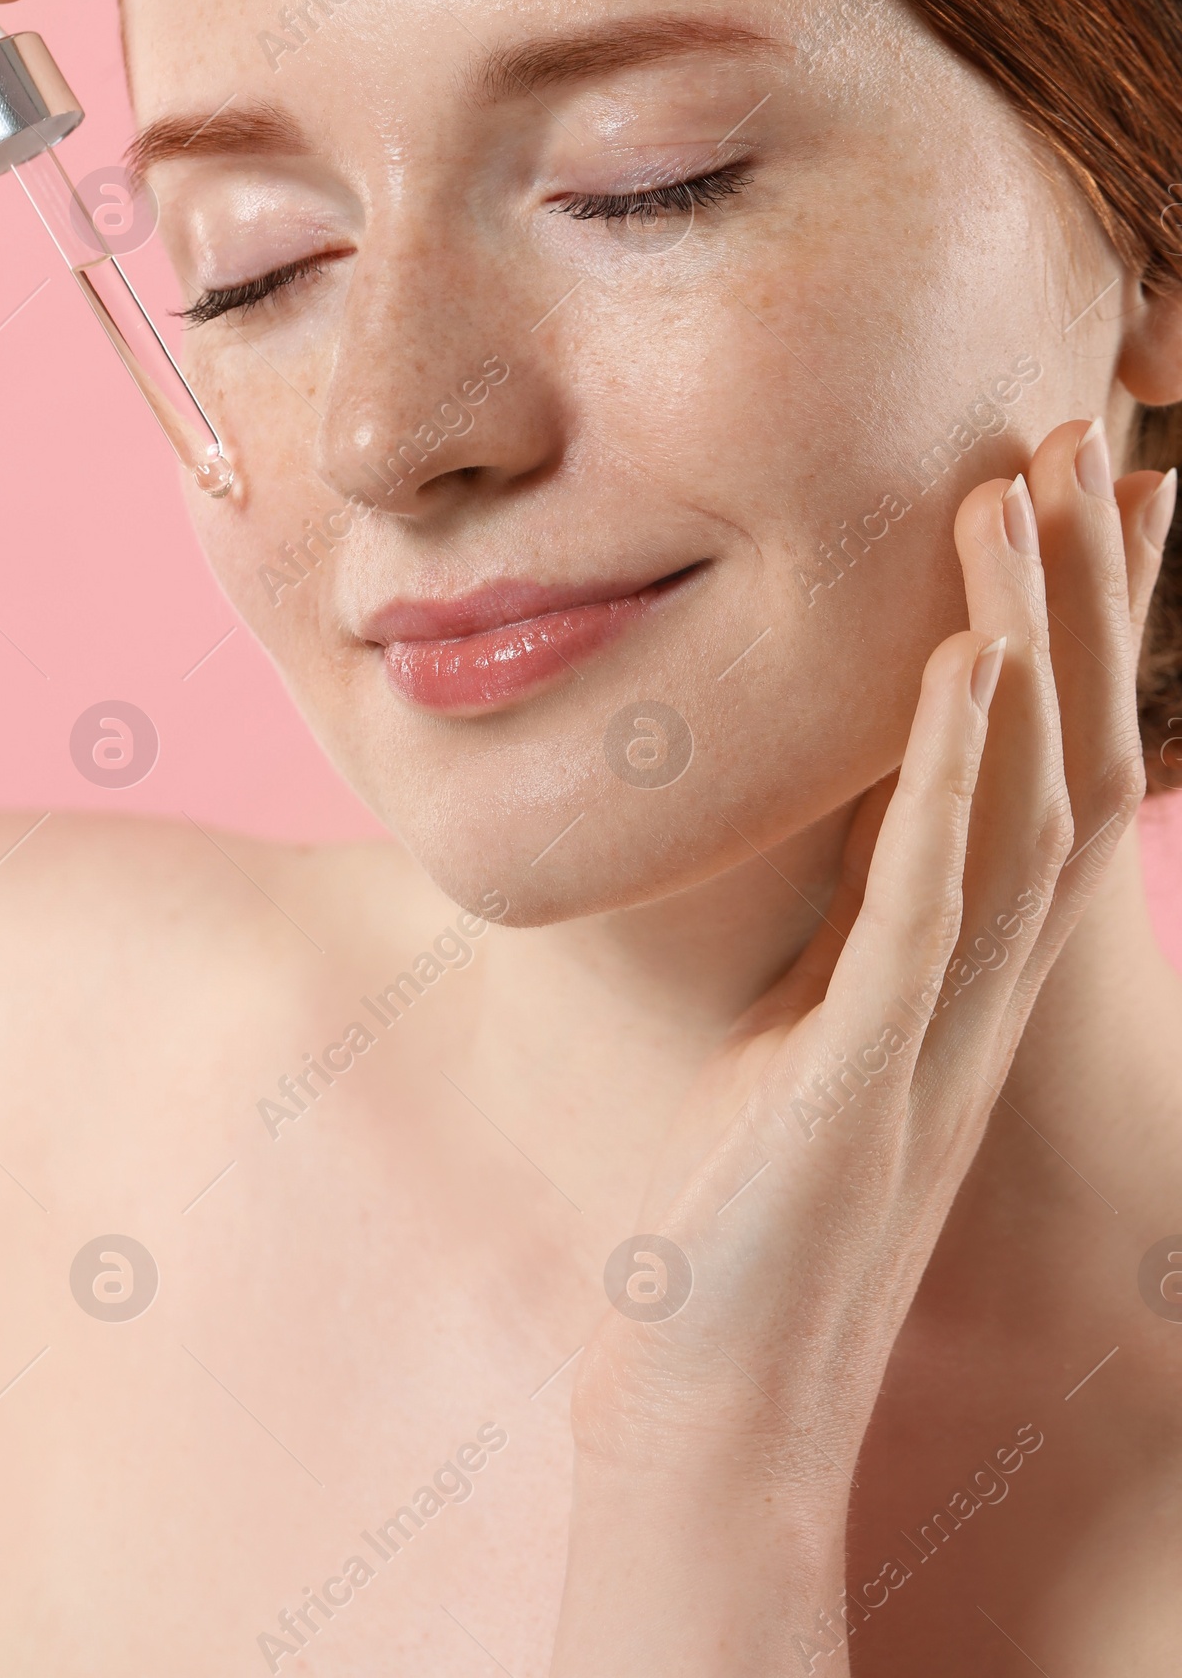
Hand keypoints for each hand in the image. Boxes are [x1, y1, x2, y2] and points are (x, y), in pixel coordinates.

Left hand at [549, 419, 1174, 1672]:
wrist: (709, 1389)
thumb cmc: (738, 1202)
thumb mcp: (801, 1027)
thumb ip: (832, 921)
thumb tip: (821, 816)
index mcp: (963, 964)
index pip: (1053, 760)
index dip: (1093, 624)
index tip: (1110, 483)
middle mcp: (981, 982)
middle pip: (1066, 748)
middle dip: (1084, 588)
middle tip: (1090, 430)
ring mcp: (938, 1024)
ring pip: (1021, 795)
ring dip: (1032, 634)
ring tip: (1027, 484)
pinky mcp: (868, 1069)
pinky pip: (928, 898)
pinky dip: (954, 772)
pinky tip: (965, 658)